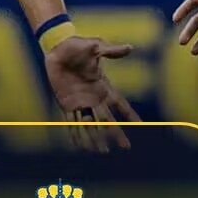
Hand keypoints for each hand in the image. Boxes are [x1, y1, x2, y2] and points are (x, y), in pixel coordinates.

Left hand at [44, 36, 139, 152]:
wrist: (58, 48)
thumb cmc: (78, 46)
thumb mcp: (96, 47)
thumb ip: (111, 51)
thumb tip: (129, 48)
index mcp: (103, 86)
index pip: (120, 103)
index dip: (129, 114)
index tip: (139, 125)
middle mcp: (93, 97)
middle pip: (107, 119)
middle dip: (116, 133)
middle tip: (125, 147)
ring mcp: (80, 101)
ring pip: (90, 124)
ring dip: (95, 137)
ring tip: (102, 151)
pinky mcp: (66, 103)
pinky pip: (71, 121)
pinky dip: (74, 132)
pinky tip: (78, 144)